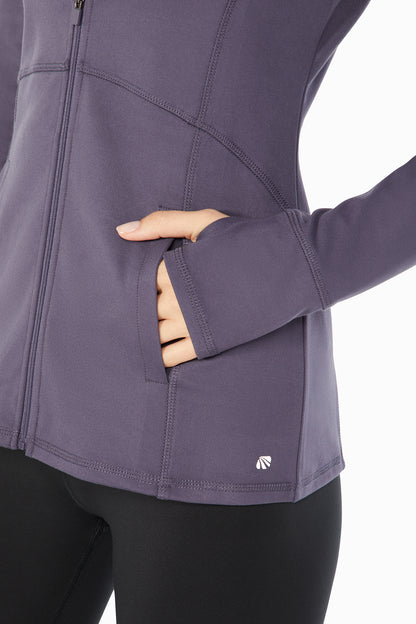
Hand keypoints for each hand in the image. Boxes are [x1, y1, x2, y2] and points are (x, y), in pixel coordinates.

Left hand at [116, 208, 229, 367]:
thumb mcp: (204, 222)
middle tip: (126, 313)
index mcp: (174, 268)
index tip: (132, 285)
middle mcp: (177, 298)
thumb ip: (162, 223)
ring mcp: (191, 322)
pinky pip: (170, 356)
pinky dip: (159, 357)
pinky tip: (156, 352)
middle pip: (141, 309)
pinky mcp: (207, 341)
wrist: (288, 265)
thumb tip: (122, 231)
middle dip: (135, 310)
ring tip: (139, 332)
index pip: (137, 280)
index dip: (134, 283)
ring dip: (144, 334)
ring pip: (152, 335)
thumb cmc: (245, 239)